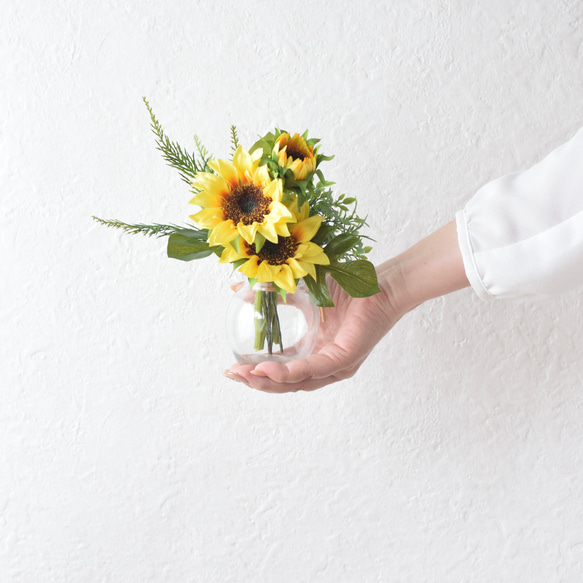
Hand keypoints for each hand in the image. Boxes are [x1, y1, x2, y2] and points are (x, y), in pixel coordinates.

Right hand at [224, 221, 468, 392]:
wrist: (379, 282)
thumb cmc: (347, 288)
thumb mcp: (301, 293)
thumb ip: (273, 296)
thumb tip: (238, 289)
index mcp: (315, 351)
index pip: (282, 369)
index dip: (257, 371)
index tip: (232, 367)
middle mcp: (325, 364)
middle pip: (286, 383)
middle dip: (257, 382)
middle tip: (232, 375)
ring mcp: (336, 365)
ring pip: (298, 383)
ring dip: (269, 382)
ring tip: (246, 376)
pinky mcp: (346, 359)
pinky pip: (315, 370)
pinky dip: (290, 372)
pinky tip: (269, 370)